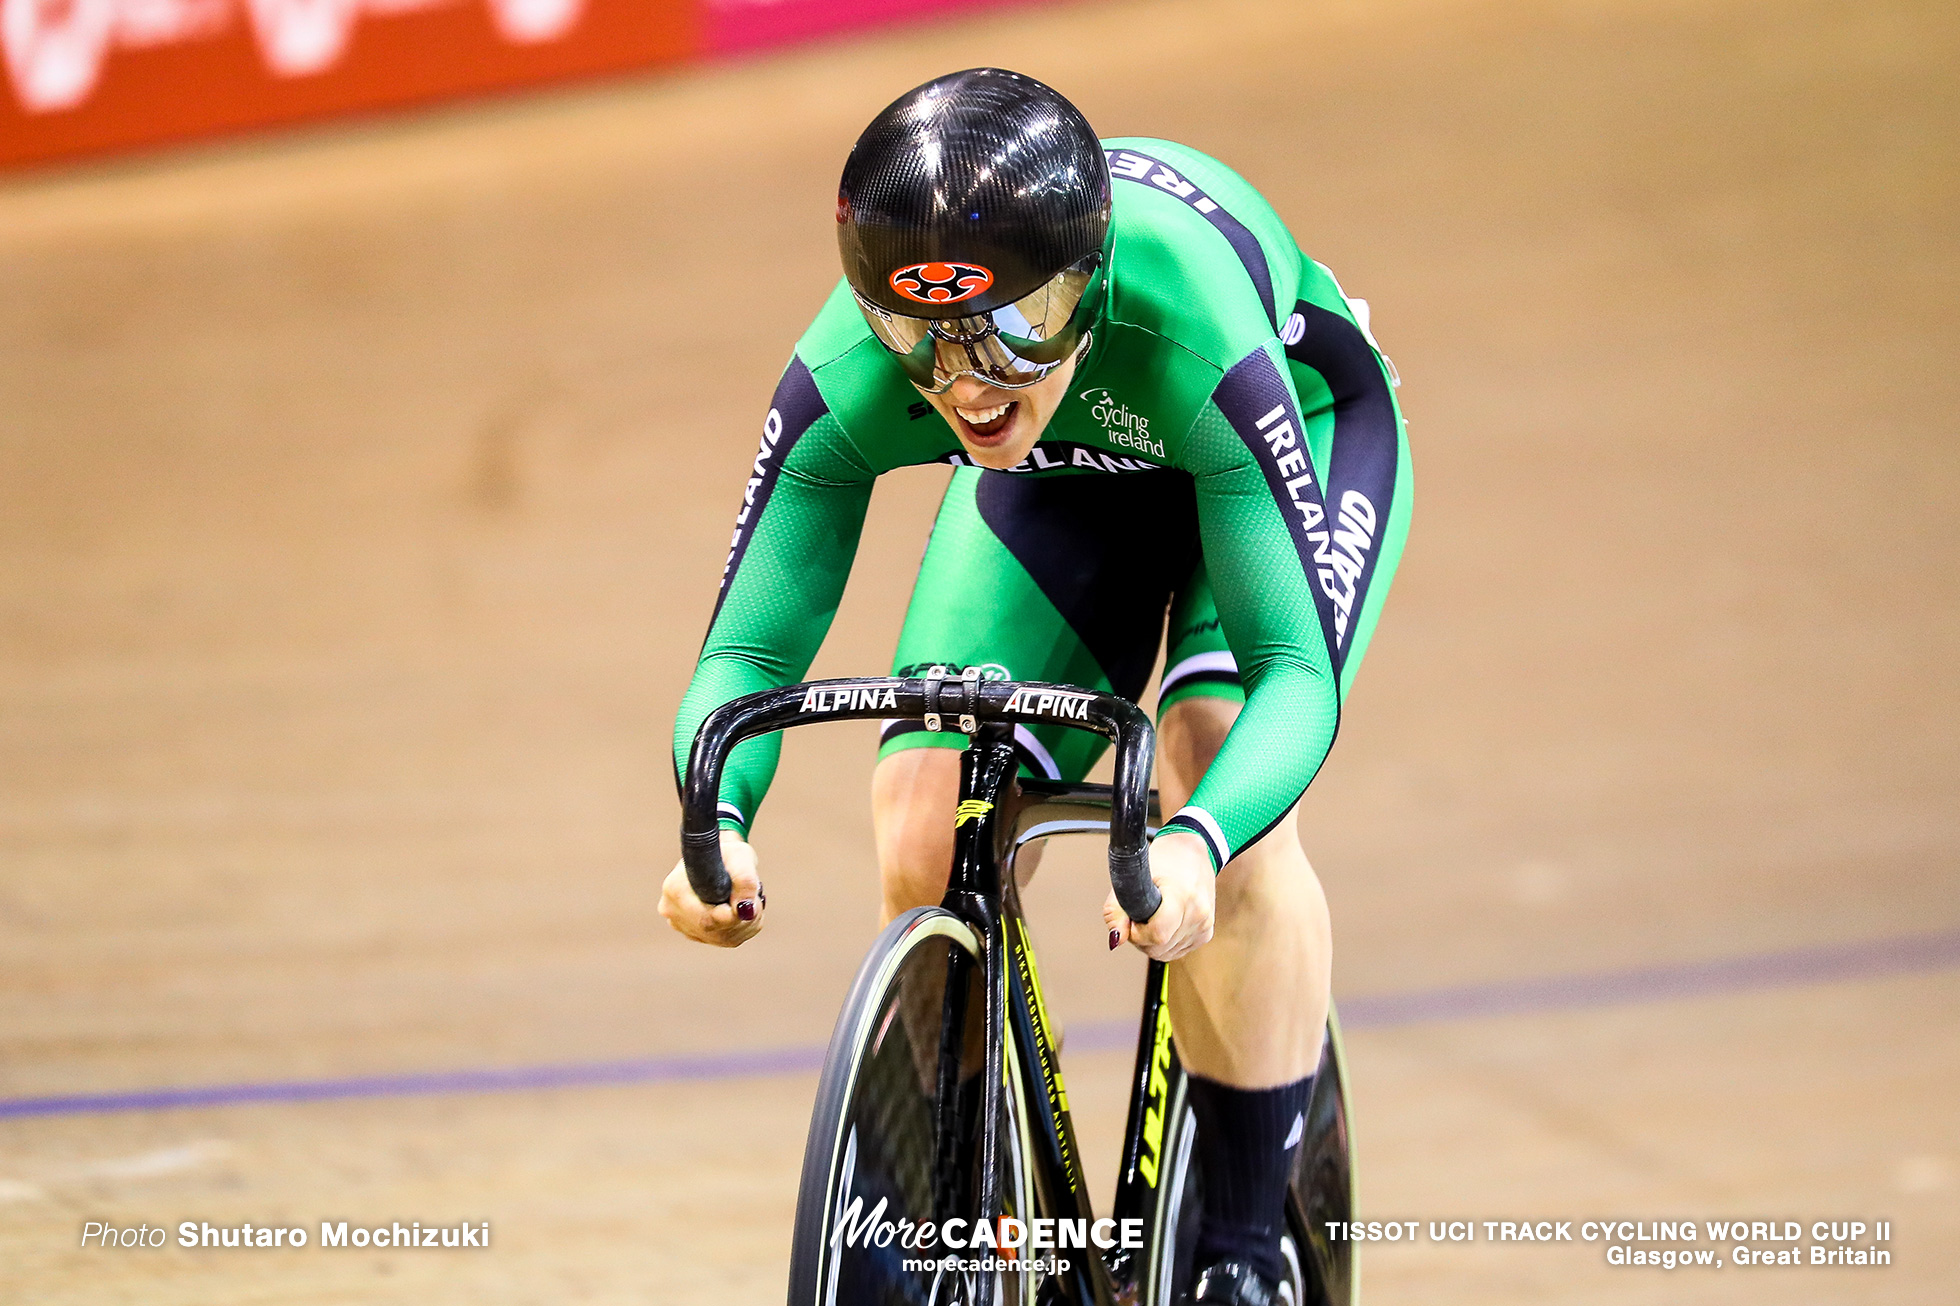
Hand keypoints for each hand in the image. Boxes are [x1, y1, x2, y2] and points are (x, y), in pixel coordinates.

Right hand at [659, 829, 764, 946]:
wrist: (719, 858)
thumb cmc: (728, 853)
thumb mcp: (740, 857)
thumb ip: (745, 880)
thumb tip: (746, 909)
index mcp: (675, 890)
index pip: (706, 919)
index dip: (733, 916)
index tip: (752, 903)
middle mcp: (674, 912)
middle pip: (716, 931)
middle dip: (743, 918)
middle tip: (756, 898)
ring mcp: (683, 926)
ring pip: (724, 938)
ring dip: (746, 923)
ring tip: (749, 899)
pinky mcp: (697, 935)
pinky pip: (727, 940)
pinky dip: (742, 928)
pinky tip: (742, 909)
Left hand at [1103, 831, 1215, 961]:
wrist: (1192, 851)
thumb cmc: (1163, 860)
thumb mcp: (1133, 877)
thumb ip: (1116, 910)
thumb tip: (1115, 940)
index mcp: (1182, 896)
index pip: (1157, 934)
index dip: (1137, 932)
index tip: (1132, 918)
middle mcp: (1198, 914)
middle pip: (1159, 948)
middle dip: (1141, 938)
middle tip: (1138, 915)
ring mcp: (1204, 925)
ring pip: (1166, 954)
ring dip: (1151, 942)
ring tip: (1151, 916)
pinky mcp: (1206, 934)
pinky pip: (1177, 951)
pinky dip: (1165, 943)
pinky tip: (1164, 922)